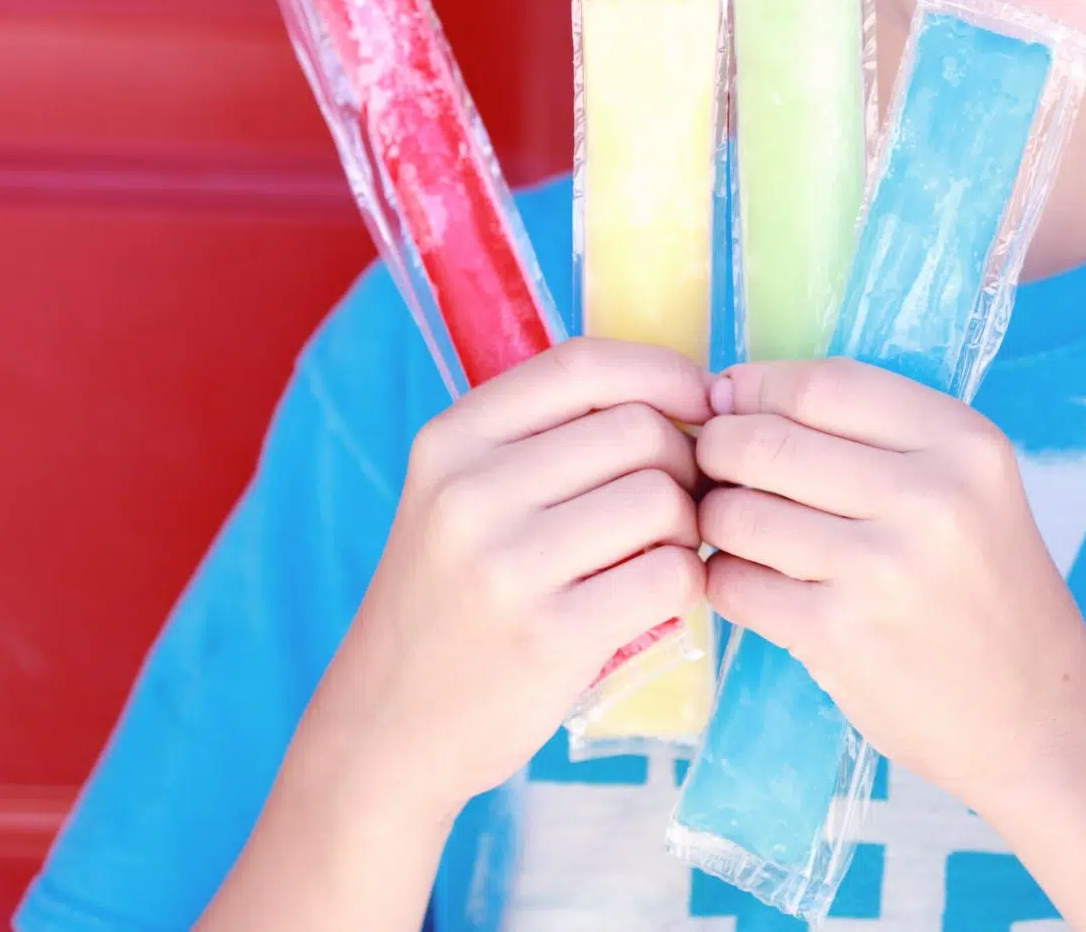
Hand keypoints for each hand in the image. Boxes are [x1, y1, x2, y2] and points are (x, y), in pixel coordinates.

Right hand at [305, 336, 711, 818]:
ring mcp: (507, 566)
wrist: (387, 723)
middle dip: (683, 462)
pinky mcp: (550, 636)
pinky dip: (686, 582)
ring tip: (659, 553)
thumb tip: (681, 394)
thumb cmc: (447, 599)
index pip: (583, 363)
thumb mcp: (455, 494)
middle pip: (638, 430)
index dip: (662, 373)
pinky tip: (656, 598)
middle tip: (674, 504)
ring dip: (687, 526)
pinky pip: (669, 576)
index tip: (698, 402)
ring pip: (662, 499)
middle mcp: (470, 492)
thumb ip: (542, 437)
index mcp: (450, 440)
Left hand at [694, 357, 1085, 806]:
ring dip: (714, 519)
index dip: (756, 387)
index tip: (728, 404)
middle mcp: (930, 498)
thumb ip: (872, 435)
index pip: (823, 384)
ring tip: (734, 531)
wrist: (1038, 718)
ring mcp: (882, 569)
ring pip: (736, 512)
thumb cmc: (986, 591)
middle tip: (713, 472)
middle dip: (717, 451)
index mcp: (964, 443)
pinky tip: (752, 583)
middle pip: (765, 441)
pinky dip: (724, 578)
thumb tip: (730, 397)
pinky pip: (734, 582)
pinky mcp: (839, 634)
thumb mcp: (969, 487)